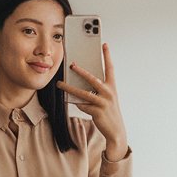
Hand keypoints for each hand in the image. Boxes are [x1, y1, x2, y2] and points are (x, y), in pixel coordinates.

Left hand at [56, 42, 127, 158]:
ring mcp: (102, 102)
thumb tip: (80, 83)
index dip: (107, 55)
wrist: (116, 131)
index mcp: (112, 87)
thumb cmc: (109, 113)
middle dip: (81, 71)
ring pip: (83, 93)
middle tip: (72, 64)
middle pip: (92, 78)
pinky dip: (76, 103)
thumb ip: (96, 90)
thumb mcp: (106, 99)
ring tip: (60, 84)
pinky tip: (71, 101)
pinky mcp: (96, 112)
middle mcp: (108, 93)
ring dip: (70, 88)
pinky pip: (82, 105)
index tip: (104, 44)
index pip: (110, 68)